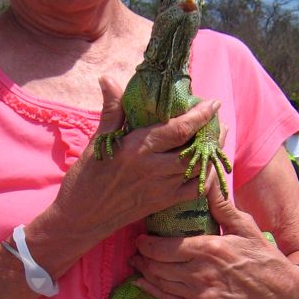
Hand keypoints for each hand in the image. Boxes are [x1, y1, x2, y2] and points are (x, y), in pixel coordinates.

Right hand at [52, 76, 223, 241]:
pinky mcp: (163, 204)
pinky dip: (207, 178)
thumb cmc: (85, 179)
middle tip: (215, 119)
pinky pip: (195, 191)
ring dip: (212, 152)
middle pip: (194, 148)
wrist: (81, 218)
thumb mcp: (97, 143)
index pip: (178, 129)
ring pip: (199, 169)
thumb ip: (112, 111)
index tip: (212, 103)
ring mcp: (160, 188)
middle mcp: (153, 168)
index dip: (200, 115)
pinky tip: (208, 166)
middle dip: (211, 132)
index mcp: (136, 149)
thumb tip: (108, 80)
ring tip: (217, 137)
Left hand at [130, 182, 298, 298]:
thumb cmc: (264, 257)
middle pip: (157, 267)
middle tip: (136, 250)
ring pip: (161, 284)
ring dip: (145, 274)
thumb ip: (221, 204)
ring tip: (138, 264)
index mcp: (209, 249)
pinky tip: (144, 284)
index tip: (140, 238)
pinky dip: (153, 292)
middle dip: (143, 258)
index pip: (163, 248)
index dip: (146, 244)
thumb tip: (207, 177)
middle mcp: (200, 274)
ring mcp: (201, 296)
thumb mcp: (245, 225)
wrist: (282, 292)